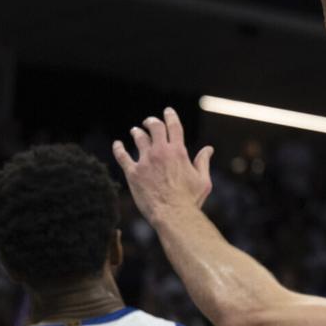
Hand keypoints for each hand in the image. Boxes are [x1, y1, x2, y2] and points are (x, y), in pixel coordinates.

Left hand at [113, 107, 213, 226]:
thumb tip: (208, 149)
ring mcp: (145, 161)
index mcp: (178, 152)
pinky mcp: (133, 173)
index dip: (171, 116)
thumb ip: (203, 162)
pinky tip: (117, 144)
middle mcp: (161, 152)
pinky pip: (122, 156)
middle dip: (152, 122)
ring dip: (137, 132)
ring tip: (135, 130)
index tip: (167, 111)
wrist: (172, 214)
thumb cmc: (190, 199)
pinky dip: (118, 148)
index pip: (174, 127)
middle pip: (155, 128)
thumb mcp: (203, 180)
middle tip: (149, 121)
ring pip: (139, 139)